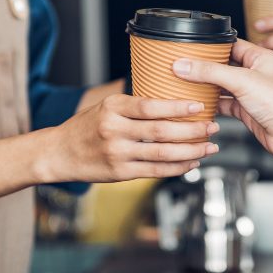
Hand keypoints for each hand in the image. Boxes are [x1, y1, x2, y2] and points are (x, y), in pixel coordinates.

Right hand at [45, 94, 218, 182]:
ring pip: (162, 153)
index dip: (177, 107)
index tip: (199, 106)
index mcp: (112, 108)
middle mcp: (114, 130)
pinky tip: (191, 162)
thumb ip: (134, 105)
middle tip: (213, 126)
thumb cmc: (86, 126)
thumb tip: (172, 99)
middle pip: (161, 131)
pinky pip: (155, 171)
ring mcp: (117, 153)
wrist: (59, 153)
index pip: (150, 107)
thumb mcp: (106, 106)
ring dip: (191, 151)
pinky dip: (177, 167)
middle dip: (192, 130)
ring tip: (209, 146)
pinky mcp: (120, 173)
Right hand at [172, 39, 272, 159]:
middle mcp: (256, 73)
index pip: (231, 44)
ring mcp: (251, 93)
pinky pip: (224, 104)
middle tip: (183, 65)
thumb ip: (211, 72)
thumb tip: (185, 65)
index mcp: (260, 57)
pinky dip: (211, 105)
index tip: (190, 47)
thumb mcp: (242, 81)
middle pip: (223, 65)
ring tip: (185, 83)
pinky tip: (198, 104)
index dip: (211, 45)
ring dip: (206, 86)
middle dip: (205, 67)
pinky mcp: (247, 111)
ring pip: (222, 86)